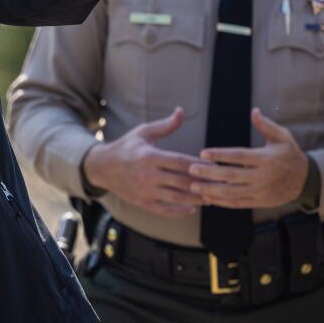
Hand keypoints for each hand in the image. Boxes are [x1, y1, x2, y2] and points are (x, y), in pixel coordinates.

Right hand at [82, 107, 204, 216]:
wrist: (102, 166)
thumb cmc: (126, 147)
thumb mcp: (143, 133)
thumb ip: (165, 125)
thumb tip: (181, 111)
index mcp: (150, 156)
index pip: (181, 162)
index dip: (200, 165)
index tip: (216, 167)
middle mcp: (148, 175)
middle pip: (182, 181)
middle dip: (203, 184)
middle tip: (221, 185)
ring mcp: (145, 190)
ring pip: (177, 197)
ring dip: (196, 198)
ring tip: (212, 197)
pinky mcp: (143, 202)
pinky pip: (165, 210)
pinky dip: (180, 211)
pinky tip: (193, 208)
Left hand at [189, 108, 308, 208]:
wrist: (305, 180)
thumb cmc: (289, 154)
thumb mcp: (282, 137)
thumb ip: (266, 125)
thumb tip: (254, 111)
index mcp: (266, 159)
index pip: (239, 156)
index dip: (220, 155)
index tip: (203, 153)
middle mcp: (263, 176)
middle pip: (232, 175)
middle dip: (210, 173)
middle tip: (192, 170)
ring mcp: (261, 191)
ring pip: (233, 192)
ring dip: (212, 190)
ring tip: (194, 186)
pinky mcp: (260, 202)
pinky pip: (239, 203)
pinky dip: (223, 202)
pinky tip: (208, 198)